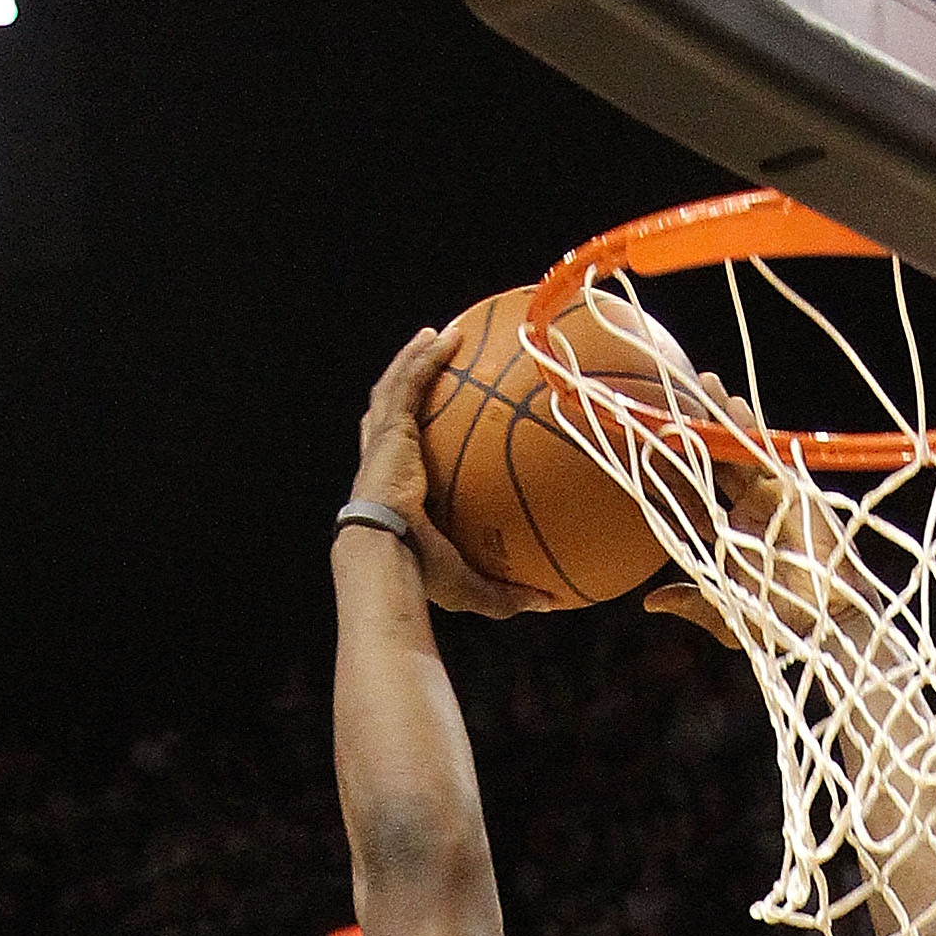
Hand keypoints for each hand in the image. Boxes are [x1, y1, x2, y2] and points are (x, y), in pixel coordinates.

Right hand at [343, 327, 556, 621]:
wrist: (388, 555)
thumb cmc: (420, 574)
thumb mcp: (472, 586)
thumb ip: (509, 591)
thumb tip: (551, 602)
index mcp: (396, 493)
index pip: (400, 458)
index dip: (409, 437)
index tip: (427, 428)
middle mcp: (384, 462)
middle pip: (391, 413)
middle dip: (408, 385)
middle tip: (429, 365)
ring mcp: (384, 442)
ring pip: (396, 387)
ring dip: (416, 358)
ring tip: (438, 333)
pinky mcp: (390, 429)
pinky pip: (410, 381)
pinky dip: (425, 357)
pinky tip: (446, 335)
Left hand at [643, 386, 858, 651]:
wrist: (825, 626)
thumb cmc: (780, 627)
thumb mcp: (727, 615)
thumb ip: (691, 603)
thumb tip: (649, 601)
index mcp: (730, 535)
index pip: (696, 495)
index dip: (675, 471)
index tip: (647, 445)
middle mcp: (749, 509)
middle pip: (715, 461)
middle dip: (697, 430)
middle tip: (671, 397)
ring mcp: (773, 497)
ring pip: (741, 450)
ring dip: (721, 417)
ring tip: (701, 383)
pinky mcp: (795, 492)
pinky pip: (769, 455)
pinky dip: (750, 431)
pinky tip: (732, 405)